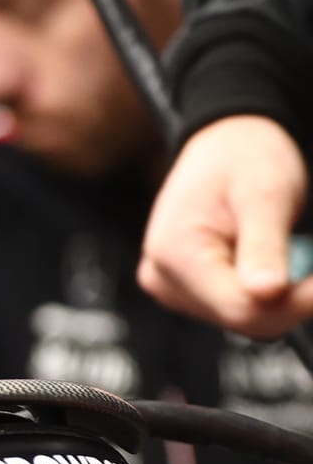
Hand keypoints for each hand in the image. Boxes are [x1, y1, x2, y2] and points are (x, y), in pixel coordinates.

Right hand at [139, 115, 312, 336]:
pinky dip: (271, 295)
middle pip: (242, 317)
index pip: (239, 306)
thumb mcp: (263, 194)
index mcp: (174, 254)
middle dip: (294, 300)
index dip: (296, 303)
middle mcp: (163, 278)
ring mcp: (173, 287)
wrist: (227, 144)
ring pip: (244, 318)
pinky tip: (282, 268)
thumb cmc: (243, 158)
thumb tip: (266, 293)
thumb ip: (263, 246)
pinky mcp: (189, 291)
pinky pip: (238, 309)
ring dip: (285, 298)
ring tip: (302, 261)